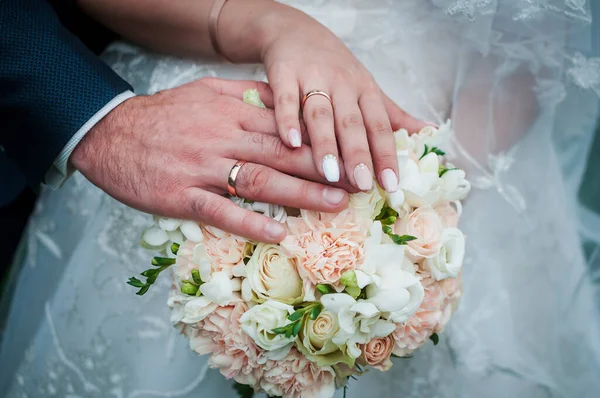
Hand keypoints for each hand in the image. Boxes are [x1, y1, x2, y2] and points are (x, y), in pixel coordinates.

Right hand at [71, 78, 349, 242]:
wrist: (110, 134)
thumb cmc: (163, 115)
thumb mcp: (206, 92)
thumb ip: (245, 95)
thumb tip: (282, 98)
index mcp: (232, 114)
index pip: (286, 128)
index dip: (322, 141)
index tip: (351, 152)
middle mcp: (223, 140)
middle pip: (282, 154)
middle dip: (324, 168)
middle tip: (360, 181)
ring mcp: (203, 169)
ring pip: (260, 181)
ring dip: (301, 194)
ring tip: (335, 204)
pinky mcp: (182, 196)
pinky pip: (221, 212)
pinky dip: (251, 222)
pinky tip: (279, 233)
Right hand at [259, 11, 429, 192]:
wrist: (294, 31)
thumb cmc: (335, 67)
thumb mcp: (367, 87)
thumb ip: (393, 115)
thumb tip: (430, 133)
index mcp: (365, 90)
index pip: (379, 126)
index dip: (386, 155)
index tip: (391, 184)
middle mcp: (342, 84)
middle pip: (351, 123)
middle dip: (358, 154)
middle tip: (361, 184)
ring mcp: (312, 78)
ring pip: (320, 115)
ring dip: (325, 144)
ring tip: (329, 173)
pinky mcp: (284, 74)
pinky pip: (286, 99)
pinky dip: (287, 120)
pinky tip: (290, 141)